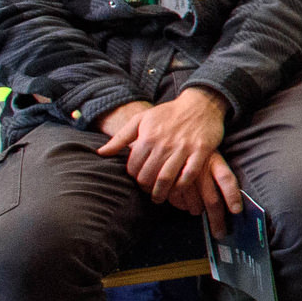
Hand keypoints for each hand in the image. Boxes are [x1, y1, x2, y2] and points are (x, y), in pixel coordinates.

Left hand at [99, 89, 239, 226]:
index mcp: (147, 137)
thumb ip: (120, 138)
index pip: (134, 167)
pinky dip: (182, 186)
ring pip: (166, 178)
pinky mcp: (201, 151)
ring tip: (160, 198)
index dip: (134, 177)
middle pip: (148, 175)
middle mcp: (164, 144)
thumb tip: (100, 153)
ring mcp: (183, 148)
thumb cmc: (168, 113)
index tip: (139, 181)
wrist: (200, 103)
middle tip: (149, 192)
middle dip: (146, 188)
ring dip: (161, 192)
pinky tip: (178, 190)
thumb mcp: (141, 120)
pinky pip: (189, 174)